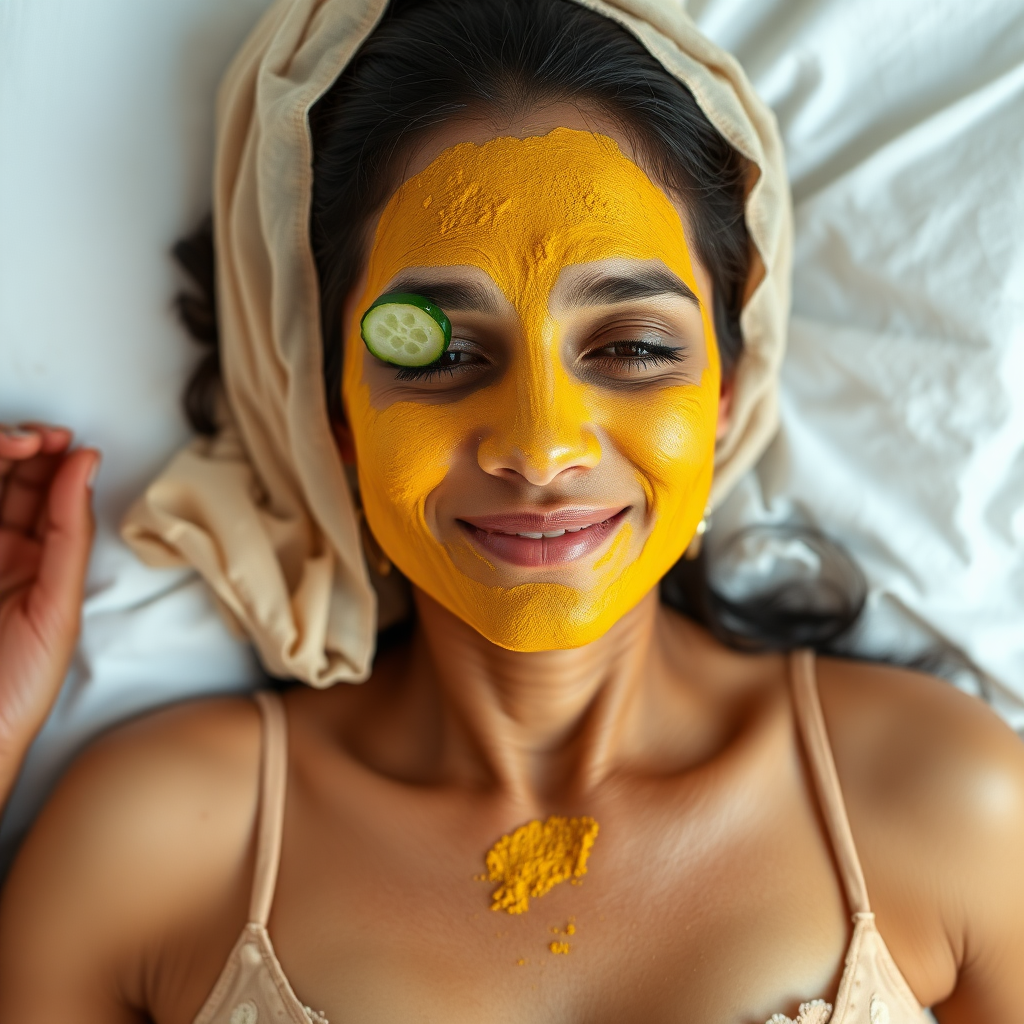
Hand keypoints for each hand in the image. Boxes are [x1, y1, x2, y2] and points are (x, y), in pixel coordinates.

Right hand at [0, 425, 98, 803]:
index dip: (54, 462)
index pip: (42, 493)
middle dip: (22, 448)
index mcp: (31, 560)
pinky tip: (1, 462)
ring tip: (21, 446)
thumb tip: (87, 465)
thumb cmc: (15, 688)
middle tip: (41, 439)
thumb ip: (68, 534)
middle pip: (5, 480)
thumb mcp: (56, 606)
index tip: (69, 443)